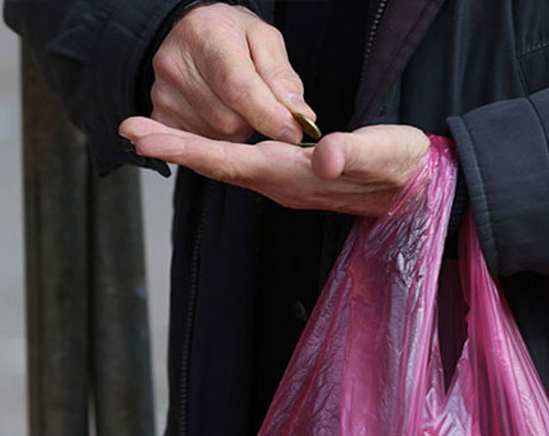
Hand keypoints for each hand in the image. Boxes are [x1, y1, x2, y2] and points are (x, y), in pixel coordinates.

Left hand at [119, 118, 430, 216]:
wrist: (421, 193)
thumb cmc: (406, 169)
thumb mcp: (388, 154)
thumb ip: (357, 153)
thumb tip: (323, 157)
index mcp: (294, 176)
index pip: (230, 161)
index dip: (187, 149)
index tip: (146, 139)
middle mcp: (278, 183)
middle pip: (216, 165)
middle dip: (172, 148)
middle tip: (128, 129)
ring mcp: (282, 182)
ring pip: (223, 165)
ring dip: (184, 149)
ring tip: (146, 131)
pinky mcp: (289, 175)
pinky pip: (237, 163)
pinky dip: (208, 150)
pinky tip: (191, 139)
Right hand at [150, 3, 313, 144]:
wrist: (191, 32)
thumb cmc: (229, 34)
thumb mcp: (264, 40)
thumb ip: (282, 78)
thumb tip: (299, 116)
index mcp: (207, 37)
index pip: (238, 87)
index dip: (268, 115)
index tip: (291, 132)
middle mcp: (176, 65)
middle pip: (227, 120)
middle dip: (252, 120)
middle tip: (254, 101)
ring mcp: (163, 94)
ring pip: (215, 136)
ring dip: (234, 129)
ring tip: (231, 102)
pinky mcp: (159, 115)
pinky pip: (198, 143)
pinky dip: (215, 135)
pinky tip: (215, 111)